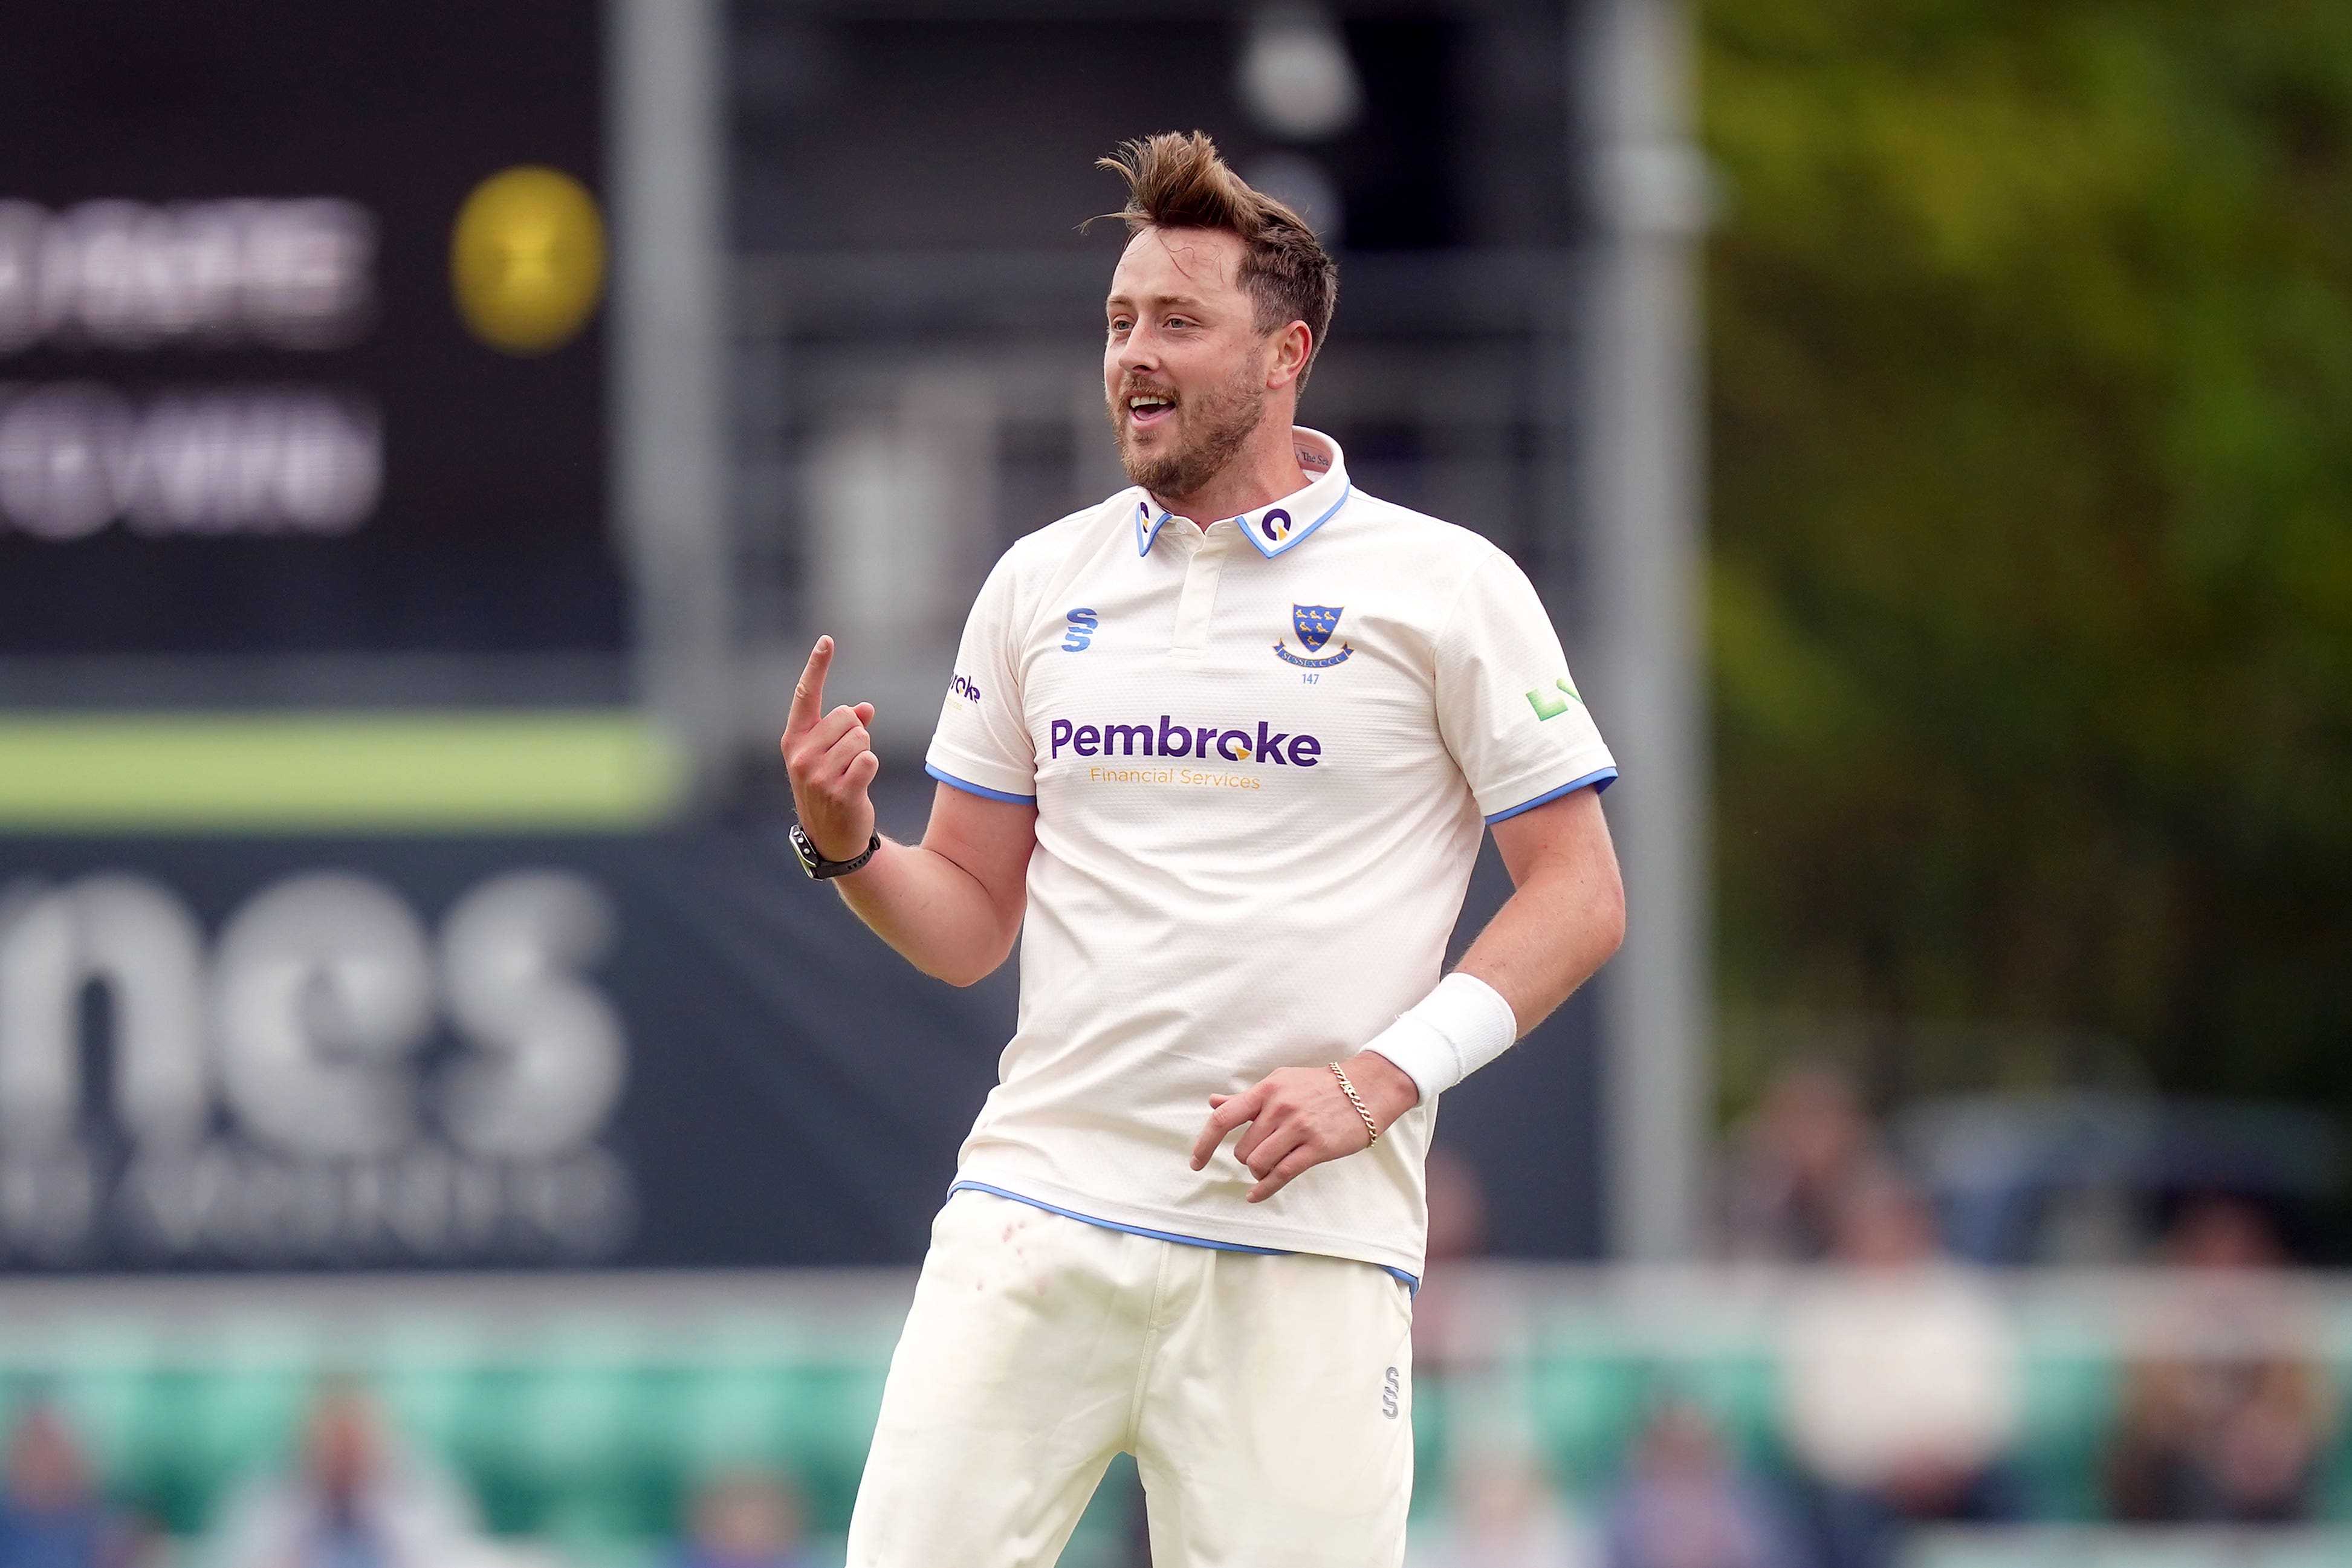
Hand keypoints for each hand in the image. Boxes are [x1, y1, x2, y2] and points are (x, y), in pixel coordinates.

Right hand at [780, 635, 879, 859]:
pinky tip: (858, 784)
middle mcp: (801, 755)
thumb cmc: (831, 788)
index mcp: (794, 740)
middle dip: (856, 733)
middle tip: (846, 761)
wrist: (833, 837)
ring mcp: (818, 775)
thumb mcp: (830, 755)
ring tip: (851, 775)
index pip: (807, 696)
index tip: (827, 640)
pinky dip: (871, 768)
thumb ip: (845, 728)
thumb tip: (866, 708)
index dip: (817, 666)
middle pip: (847, 716)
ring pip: (862, 738)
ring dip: (864, 753)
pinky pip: (870, 760)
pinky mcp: (840, 792)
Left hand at [1188, 1051, 1417, 1202]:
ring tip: (1270, 1166)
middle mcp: (1279, 1107)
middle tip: (1263, 1154)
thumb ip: (1246, 1099)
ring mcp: (1299, 1127)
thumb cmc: (1319, 1087)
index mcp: (1267, 1090)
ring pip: (1259, 1163)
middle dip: (1248, 1159)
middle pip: (1243, 1149)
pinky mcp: (1317, 1147)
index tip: (1196, 1162)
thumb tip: (1213, 1103)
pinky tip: (1255, 1195)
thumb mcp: (1280, 1083)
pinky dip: (1264, 1189)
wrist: (1366, 1089)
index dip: (1205, 1143)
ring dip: (1259, 1171)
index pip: (1224, 1118)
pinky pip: (1282, 1174)